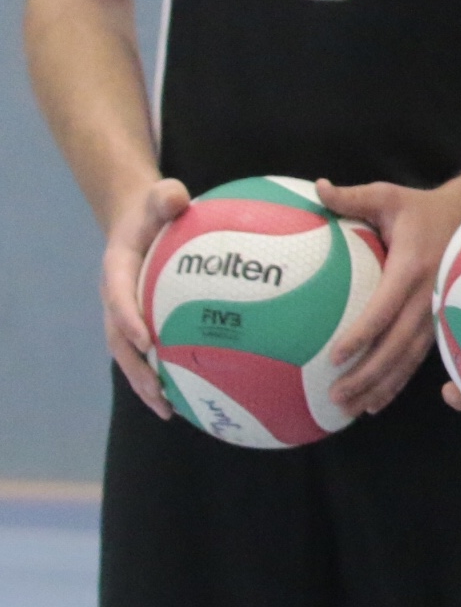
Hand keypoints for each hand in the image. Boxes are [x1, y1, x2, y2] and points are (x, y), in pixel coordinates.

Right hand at [98, 176, 188, 414]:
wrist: (141, 220)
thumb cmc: (157, 208)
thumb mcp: (159, 196)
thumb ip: (165, 196)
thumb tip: (177, 196)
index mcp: (118, 270)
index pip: (118, 297)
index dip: (128, 319)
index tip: (146, 339)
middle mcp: (117, 299)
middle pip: (120, 341)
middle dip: (136, 369)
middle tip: (157, 392)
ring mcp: (129, 315)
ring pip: (133, 356)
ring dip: (148, 384)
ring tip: (171, 411)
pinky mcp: (146, 323)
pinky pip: (155, 352)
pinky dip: (169, 374)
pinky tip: (196, 396)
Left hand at [319, 175, 460, 415]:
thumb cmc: (424, 209)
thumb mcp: (390, 196)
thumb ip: (353, 197)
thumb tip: (316, 188)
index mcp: (413, 268)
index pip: (386, 307)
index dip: (363, 333)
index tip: (335, 355)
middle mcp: (429, 297)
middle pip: (399, 345)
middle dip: (369, 374)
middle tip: (336, 395)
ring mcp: (440, 313)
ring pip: (410, 358)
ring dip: (382, 386)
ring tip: (352, 409)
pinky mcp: (442, 322)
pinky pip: (419, 358)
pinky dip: (398, 383)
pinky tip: (376, 402)